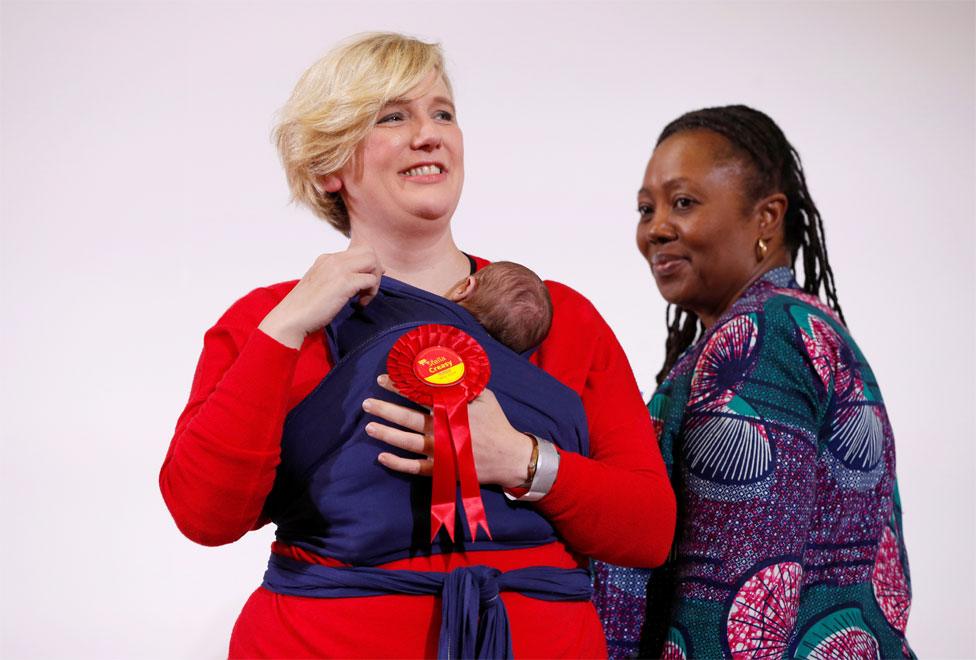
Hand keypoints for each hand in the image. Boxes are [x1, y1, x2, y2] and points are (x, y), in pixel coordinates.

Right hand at [258, 246, 383, 348]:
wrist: (291, 318)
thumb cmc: (305, 308)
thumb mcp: (322, 284)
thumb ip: (337, 277)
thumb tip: (359, 280)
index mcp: (327, 259)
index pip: (358, 250)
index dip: (368, 266)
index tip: (365, 283)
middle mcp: (333, 259)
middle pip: (369, 251)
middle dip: (375, 270)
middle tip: (368, 289)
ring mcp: (338, 269)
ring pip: (373, 261)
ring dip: (375, 280)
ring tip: (364, 297)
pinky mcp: (344, 283)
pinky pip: (370, 280)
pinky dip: (371, 293)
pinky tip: (360, 304)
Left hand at [363, 375, 534, 488]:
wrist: (509, 458)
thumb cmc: (497, 424)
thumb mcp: (485, 396)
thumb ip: (465, 383)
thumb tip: (447, 365)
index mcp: (452, 410)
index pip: (419, 395)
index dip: (399, 386)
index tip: (382, 380)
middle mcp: (443, 431)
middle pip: (408, 418)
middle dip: (385, 409)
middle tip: (366, 403)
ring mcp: (441, 452)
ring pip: (407, 443)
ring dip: (387, 434)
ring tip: (369, 427)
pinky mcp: (442, 470)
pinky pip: (416, 468)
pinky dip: (398, 464)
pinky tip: (382, 457)